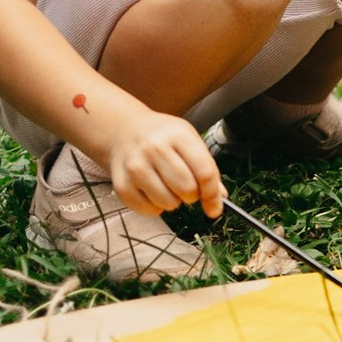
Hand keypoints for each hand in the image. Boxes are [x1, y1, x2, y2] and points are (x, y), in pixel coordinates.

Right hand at [105, 112, 224, 217]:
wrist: (124, 131)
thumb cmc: (161, 137)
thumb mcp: (189, 140)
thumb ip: (206, 167)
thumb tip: (219, 197)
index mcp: (179, 135)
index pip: (205, 172)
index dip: (213, 194)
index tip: (215, 208)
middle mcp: (155, 148)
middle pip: (187, 189)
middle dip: (192, 195)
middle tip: (187, 188)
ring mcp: (136, 166)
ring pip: (168, 203)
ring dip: (173, 202)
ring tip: (167, 186)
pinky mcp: (122, 184)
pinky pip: (148, 210)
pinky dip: (155, 207)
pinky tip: (152, 191)